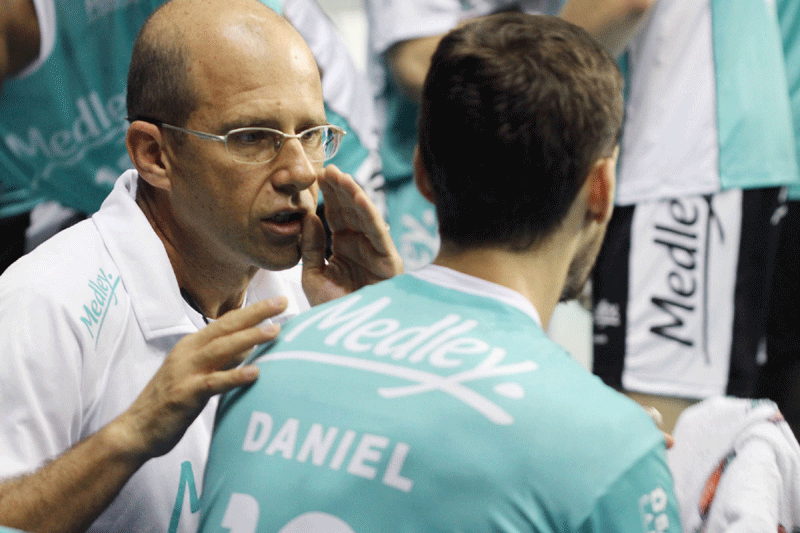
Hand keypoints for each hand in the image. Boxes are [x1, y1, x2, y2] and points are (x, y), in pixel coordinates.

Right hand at [113, 297, 287, 458]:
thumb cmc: (170, 401)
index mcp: (191, 344)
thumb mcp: (196, 372)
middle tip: (282, 302)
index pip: (226, 321)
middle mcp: (188, 352)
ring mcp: (185, 372)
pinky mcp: (184, 394)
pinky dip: (235, 376)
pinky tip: (255, 373)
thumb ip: (221, 360)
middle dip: (256, 313)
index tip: (279, 301)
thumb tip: (251, 348)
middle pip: (226, 327)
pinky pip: (213, 383)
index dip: (253, 310)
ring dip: (249, 338)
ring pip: (221, 349)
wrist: (136, 429)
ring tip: (275, 331)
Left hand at [301, 165, 402, 305]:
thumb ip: (311, 248)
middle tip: (327, 168)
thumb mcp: (313, 276)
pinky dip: (369, 214)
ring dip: (353, 195)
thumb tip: (310, 217)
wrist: (348, 338)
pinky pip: (378, 233)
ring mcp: (376, 252)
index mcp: (344, 247)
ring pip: (365, 216)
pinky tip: (358, 196)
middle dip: (340, 189)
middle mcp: (362, 246)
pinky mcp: (389, 261)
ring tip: (340, 176)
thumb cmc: (333, 310)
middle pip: (351, 210)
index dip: (328, 195)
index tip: (317, 174)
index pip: (336, 215)